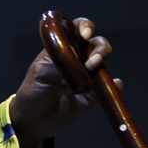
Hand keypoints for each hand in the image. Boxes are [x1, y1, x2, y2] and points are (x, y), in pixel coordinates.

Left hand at [10, 19, 113, 143]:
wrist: (33, 121)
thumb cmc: (32, 92)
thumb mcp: (40, 74)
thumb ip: (57, 62)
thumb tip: (76, 57)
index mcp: (62, 49)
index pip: (76, 29)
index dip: (85, 27)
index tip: (85, 35)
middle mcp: (76, 60)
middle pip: (96, 44)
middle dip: (99, 48)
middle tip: (91, 62)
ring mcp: (86, 77)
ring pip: (103, 64)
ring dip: (103, 65)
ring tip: (93, 71)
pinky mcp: (92, 95)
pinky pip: (108, 88)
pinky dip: (114, 86)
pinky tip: (114, 85)